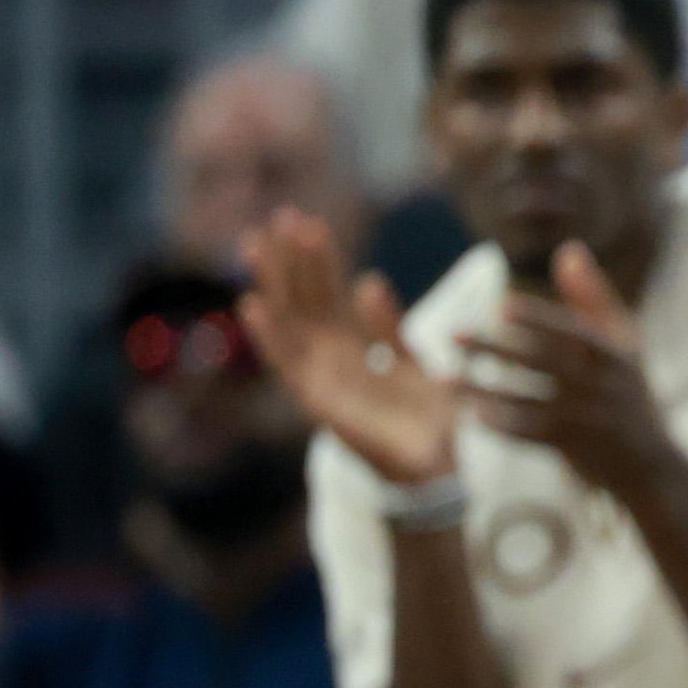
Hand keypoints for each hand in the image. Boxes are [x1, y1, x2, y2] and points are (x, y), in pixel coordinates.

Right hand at [239, 211, 457, 485]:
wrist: (435, 471)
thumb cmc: (428, 422)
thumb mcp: (418, 366)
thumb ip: (392, 330)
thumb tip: (370, 281)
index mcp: (357, 348)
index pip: (330, 294)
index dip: (319, 260)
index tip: (309, 221)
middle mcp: (331, 359)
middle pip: (304, 300)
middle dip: (291, 260)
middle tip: (277, 216)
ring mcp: (320, 378)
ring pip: (290, 320)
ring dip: (273, 282)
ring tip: (256, 242)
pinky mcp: (316, 401)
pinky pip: (288, 362)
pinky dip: (269, 334)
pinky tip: (251, 303)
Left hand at [451, 245, 681, 501]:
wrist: (648, 462)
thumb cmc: (628, 390)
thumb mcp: (622, 341)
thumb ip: (593, 296)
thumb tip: (568, 248)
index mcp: (612, 354)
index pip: (572, 331)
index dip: (538, 319)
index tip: (501, 306)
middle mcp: (599, 385)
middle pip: (540, 362)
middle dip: (494, 348)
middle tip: (452, 334)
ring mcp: (584, 418)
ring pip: (523, 400)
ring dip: (480, 390)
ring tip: (442, 379)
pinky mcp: (570, 446)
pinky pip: (526, 433)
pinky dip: (497, 424)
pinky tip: (469, 413)